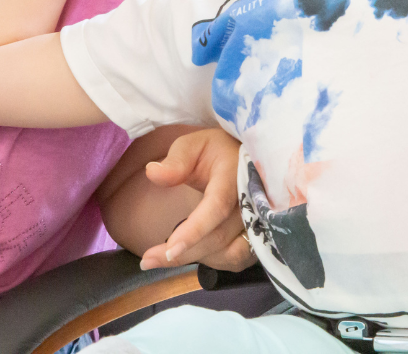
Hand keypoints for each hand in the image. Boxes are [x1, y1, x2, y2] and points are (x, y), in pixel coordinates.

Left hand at [138, 128, 255, 272]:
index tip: (168, 249)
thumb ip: (175, 161)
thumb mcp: (193, 146)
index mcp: (234, 175)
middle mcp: (252, 202)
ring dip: (198, 258)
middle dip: (183, 253)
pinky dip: (214, 261)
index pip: (217, 206)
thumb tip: (152, 173)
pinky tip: (194, 252)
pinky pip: (237, 259)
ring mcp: (259, 221)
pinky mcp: (260, 237)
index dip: (195, 230)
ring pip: (230, 254)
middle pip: (219, 237)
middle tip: (147, 260)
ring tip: (167, 255)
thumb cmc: (215, 152)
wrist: (244, 159)